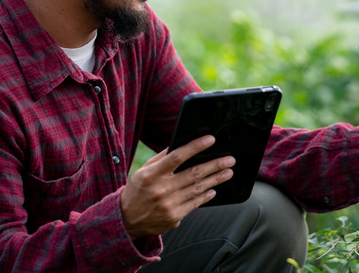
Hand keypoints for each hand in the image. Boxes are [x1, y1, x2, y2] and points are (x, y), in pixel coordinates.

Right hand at [120, 135, 234, 238]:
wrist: (128, 220)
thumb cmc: (138, 190)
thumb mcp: (144, 171)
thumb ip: (161, 158)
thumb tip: (181, 143)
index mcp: (151, 174)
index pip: (176, 156)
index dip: (195, 147)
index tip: (211, 139)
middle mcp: (160, 189)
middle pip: (193, 173)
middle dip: (214, 165)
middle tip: (230, 159)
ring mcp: (168, 205)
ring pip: (198, 189)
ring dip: (216, 180)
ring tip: (228, 172)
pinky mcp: (174, 217)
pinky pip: (195, 204)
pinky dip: (206, 196)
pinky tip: (214, 189)